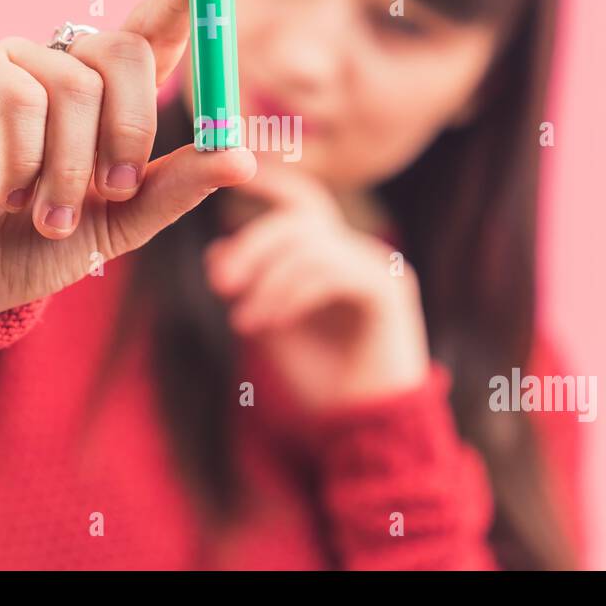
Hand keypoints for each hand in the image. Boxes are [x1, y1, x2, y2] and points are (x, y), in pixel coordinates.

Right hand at [0, 0, 256, 317]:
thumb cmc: (40, 245)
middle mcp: (66, 65)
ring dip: (71, 168)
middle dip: (131, 130)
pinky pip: (19, 94)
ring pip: (74, 86)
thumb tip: (243, 158)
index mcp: (111, 93)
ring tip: (51, 218)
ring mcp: (15, 61)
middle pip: (126, 51)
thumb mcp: (123, 221)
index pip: (156, 31)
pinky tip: (11, 194)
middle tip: (115, 193)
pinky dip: (26, 158)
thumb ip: (177, 186)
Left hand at [203, 163, 431, 413]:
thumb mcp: (270, 327)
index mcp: (333, 254)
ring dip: (269, 282)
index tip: (227, 174)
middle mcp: (359, 252)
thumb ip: (249, 288)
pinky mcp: (390, 290)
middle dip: (253, 244)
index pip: (302, 200)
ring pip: (312, 244)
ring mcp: (378, 266)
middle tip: (221, 283)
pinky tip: (271, 324)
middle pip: (300, 217)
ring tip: (244, 322)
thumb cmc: (320, 381)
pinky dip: (293, 294)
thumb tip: (216, 251)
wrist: (362, 431)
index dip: (267, 181)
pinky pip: (332, 271)